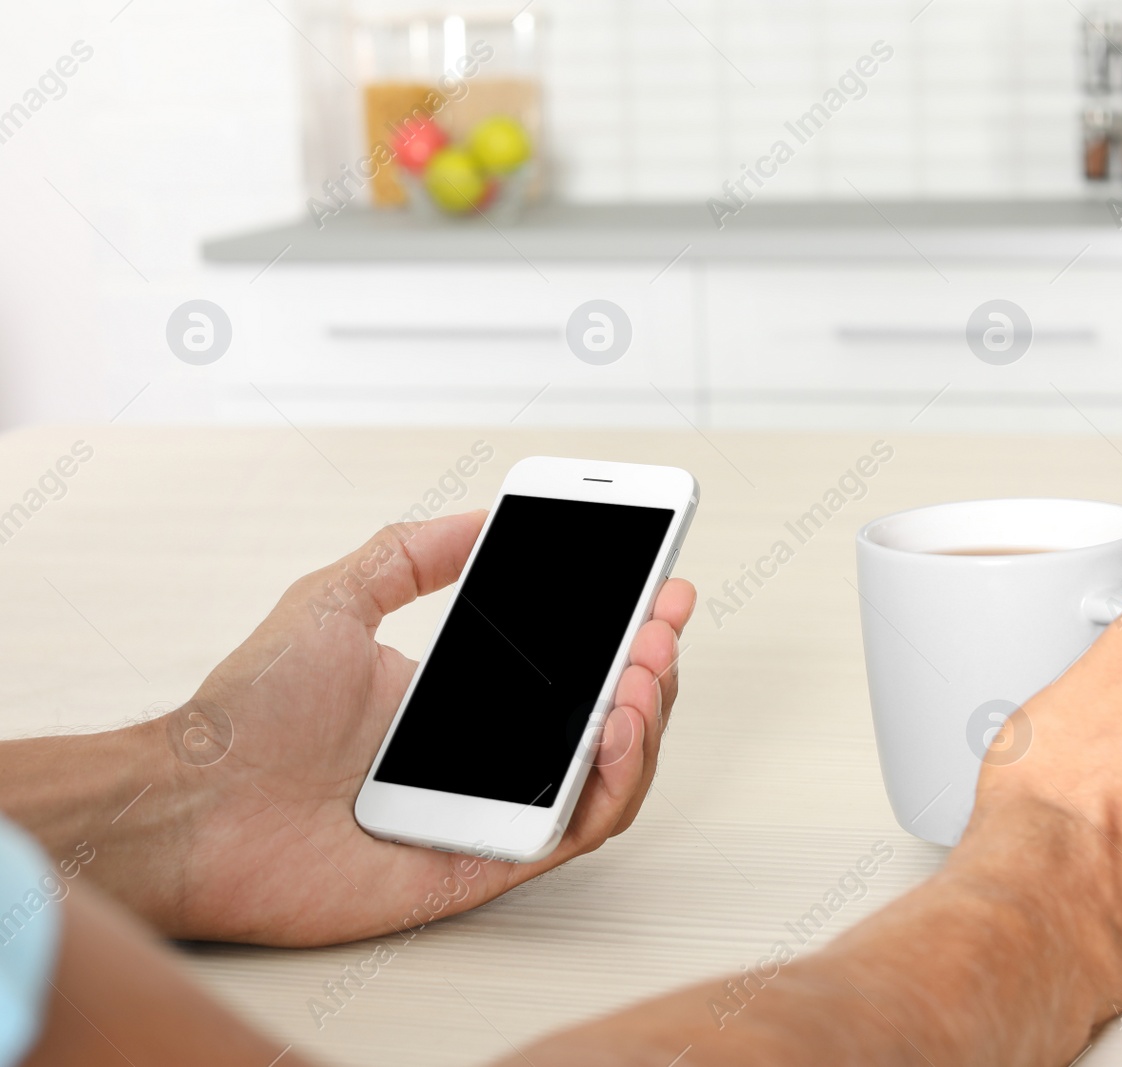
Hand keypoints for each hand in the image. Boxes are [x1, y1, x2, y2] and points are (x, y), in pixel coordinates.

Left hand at [124, 511, 693, 945]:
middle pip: (606, 719)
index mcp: (462, 701)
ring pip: (608, 778)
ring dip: (646, 721)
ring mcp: (492, 811)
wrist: (196, 803)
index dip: (624, 630)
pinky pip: (575, 830)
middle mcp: (488, 757)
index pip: (570, 668)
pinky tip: (617, 730)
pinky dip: (613, 782)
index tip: (658, 587)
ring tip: (642, 672)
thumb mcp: (334, 600)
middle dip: (651, 665)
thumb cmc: (247, 718)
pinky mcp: (487, 862)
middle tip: (662, 621)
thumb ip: (407, 554)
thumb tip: (479, 517)